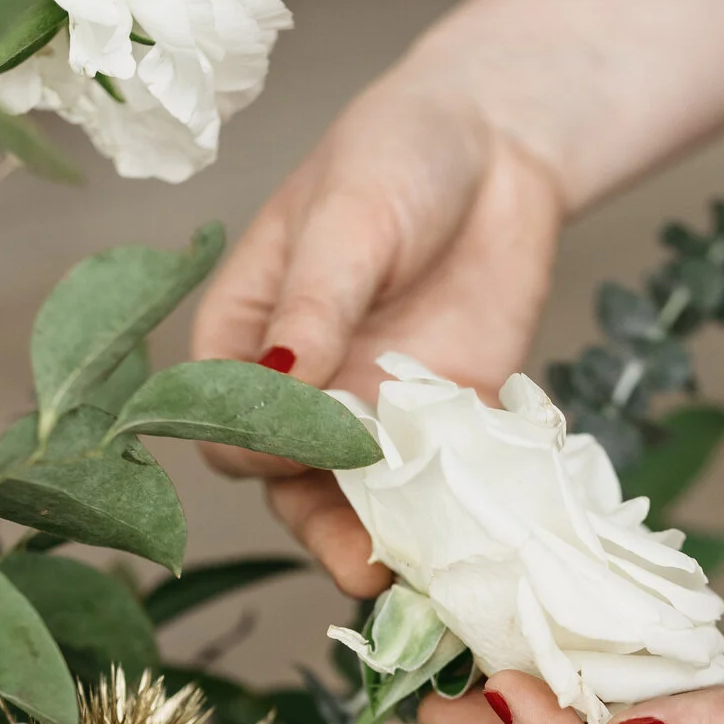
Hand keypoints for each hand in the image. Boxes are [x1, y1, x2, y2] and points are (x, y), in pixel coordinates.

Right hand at [189, 78, 567, 597]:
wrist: (500, 144)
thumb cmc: (399, 156)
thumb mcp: (350, 216)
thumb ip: (317, 302)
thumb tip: (281, 375)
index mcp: (246, 336)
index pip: (223, 420)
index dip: (253, 443)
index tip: (296, 446)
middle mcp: (304, 389)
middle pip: (292, 482)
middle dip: (324, 527)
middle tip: (361, 564)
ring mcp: (377, 412)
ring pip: (366, 500)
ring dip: (389, 543)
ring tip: (419, 580)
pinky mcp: (449, 422)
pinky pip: (444, 486)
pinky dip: (457, 519)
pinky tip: (479, 549)